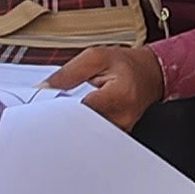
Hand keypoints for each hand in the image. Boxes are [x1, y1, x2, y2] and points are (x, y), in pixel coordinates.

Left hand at [46, 42, 166, 125]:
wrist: (149, 74)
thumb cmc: (126, 65)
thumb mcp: (95, 57)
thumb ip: (68, 73)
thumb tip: (45, 87)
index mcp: (120, 95)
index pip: (83, 112)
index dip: (62, 111)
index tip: (48, 107)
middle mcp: (123, 117)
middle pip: (84, 128)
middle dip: (64, 120)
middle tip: (53, 111)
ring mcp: (121, 129)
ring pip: (87, 135)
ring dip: (73, 125)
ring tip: (68, 112)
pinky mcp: (118, 134)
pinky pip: (94, 136)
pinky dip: (82, 128)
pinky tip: (78, 118)